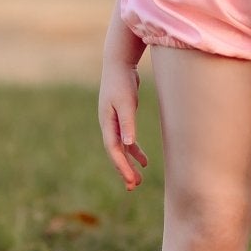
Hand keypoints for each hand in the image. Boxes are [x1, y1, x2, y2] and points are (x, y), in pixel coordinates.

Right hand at [98, 59, 148, 188]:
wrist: (118, 63)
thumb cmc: (122, 82)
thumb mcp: (126, 103)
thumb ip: (127, 123)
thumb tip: (128, 145)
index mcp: (107, 123)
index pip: (113, 150)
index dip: (121, 166)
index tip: (131, 181)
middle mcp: (108, 125)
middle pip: (115, 153)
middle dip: (123, 170)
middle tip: (133, 187)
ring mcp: (114, 122)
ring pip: (121, 149)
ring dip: (129, 164)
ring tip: (137, 181)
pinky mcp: (122, 118)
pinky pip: (127, 140)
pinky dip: (134, 151)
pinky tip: (143, 160)